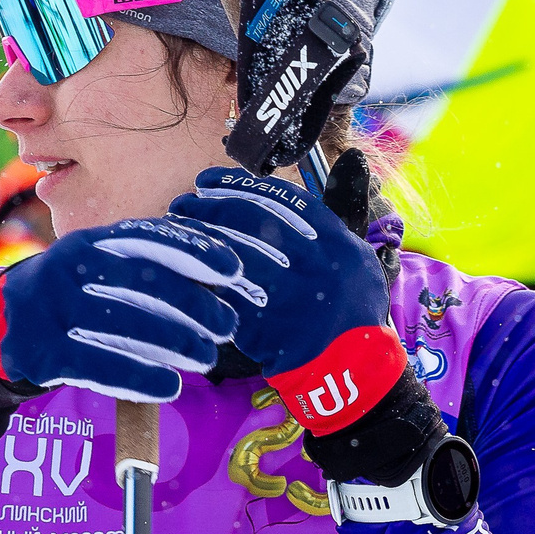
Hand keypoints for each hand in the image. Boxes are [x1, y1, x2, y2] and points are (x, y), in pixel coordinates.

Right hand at [0, 216, 256, 403]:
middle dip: (193, 304)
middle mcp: (67, 267)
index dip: (193, 251)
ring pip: (123, 323)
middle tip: (226, 326)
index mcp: (89, 241)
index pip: (147, 238)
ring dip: (174, 342)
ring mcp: (49, 309)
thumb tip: (218, 277)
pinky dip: (139, 377)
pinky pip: (99, 364)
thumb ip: (146, 267)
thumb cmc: (72, 296)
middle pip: (141, 282)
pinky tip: (170, 387)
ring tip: (206, 358)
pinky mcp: (41, 351)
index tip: (233, 271)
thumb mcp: (99, 268)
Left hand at [171, 165, 400, 432]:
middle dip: (212, 209)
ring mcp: (291, 299)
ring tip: (175, 232)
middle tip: (182, 203)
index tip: (210, 180)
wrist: (353, 373)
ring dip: (199, 242)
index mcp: (339, 244)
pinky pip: (225, 298)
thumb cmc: (352, 312)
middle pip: (253, 224)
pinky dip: (200, 282)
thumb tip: (349, 160)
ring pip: (235, 259)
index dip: (241, 186)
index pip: (285, 200)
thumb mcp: (359, 259)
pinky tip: (179, 271)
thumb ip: (345, 211)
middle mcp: (317, 267)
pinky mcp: (267, 330)